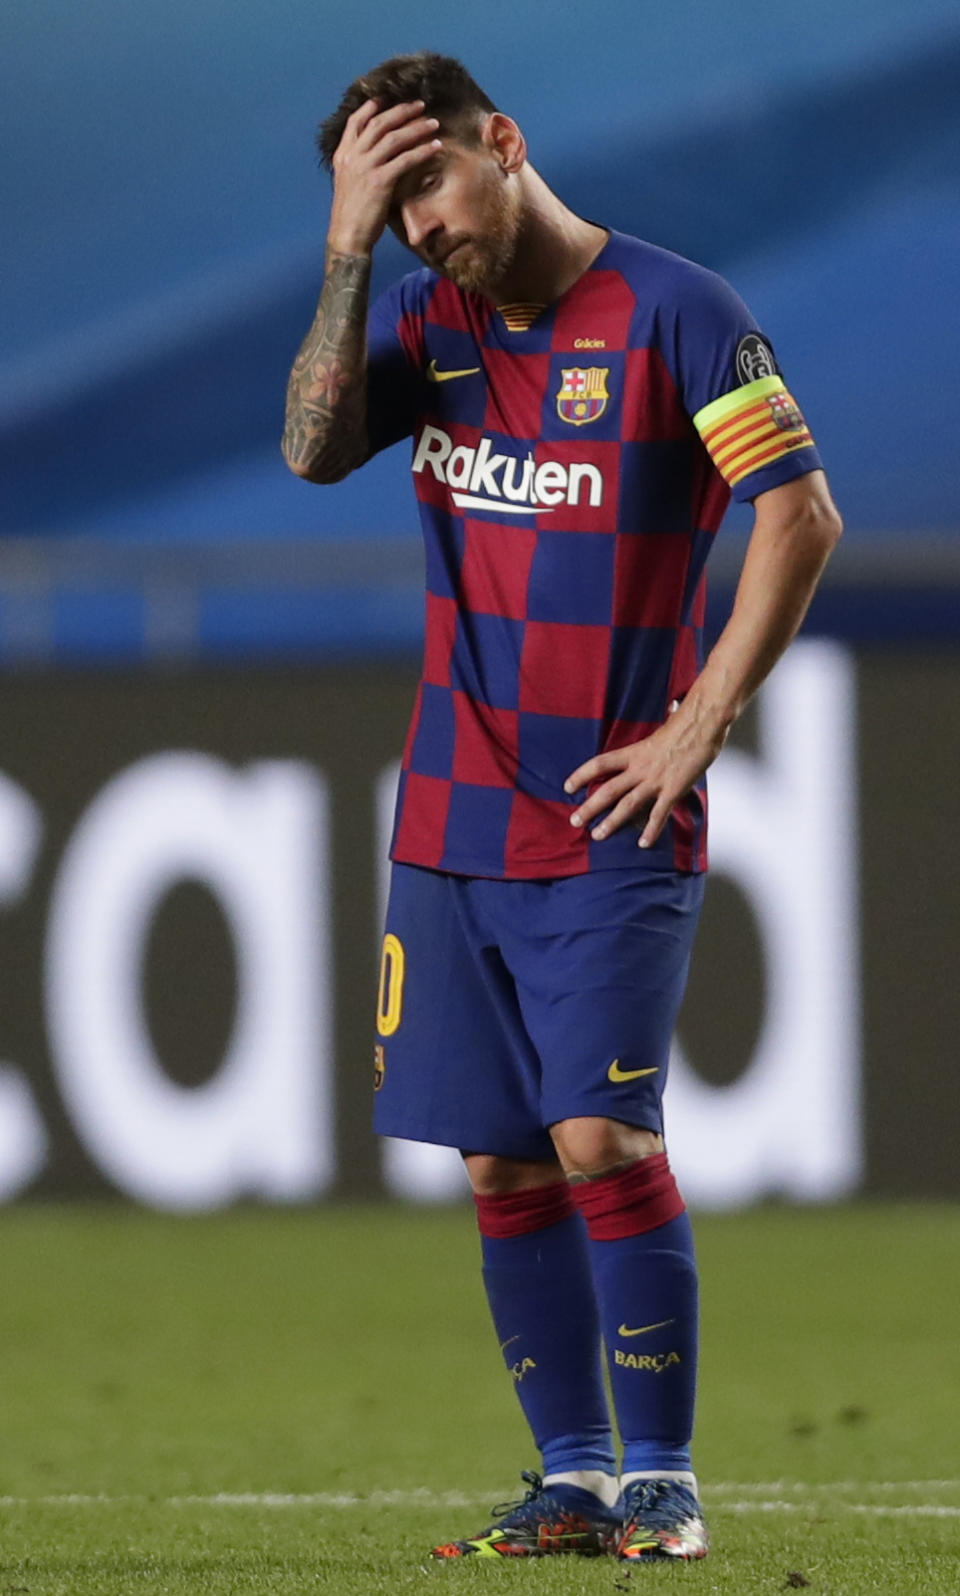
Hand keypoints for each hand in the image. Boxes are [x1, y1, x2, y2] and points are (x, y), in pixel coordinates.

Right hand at [328, 99, 440, 256]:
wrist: (348, 237)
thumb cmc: (352, 214)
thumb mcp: (348, 183)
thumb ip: (357, 165)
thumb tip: (373, 156)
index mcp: (343, 155)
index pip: (355, 122)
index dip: (371, 107)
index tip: (386, 97)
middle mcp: (353, 157)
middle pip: (379, 123)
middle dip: (401, 111)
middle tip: (420, 105)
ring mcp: (366, 167)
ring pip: (394, 138)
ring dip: (416, 127)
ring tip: (433, 123)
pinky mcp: (380, 181)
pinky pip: (405, 159)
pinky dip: (422, 150)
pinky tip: (435, 146)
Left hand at [564, 701, 727, 848]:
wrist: (703, 724)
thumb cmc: (685, 723)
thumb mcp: (661, 728)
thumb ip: (656, 733)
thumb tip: (668, 711)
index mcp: (634, 752)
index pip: (600, 764)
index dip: (581, 775)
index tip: (567, 786)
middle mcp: (640, 768)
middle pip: (607, 790)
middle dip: (589, 808)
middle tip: (575, 821)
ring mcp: (656, 780)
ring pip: (627, 806)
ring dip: (611, 822)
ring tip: (597, 835)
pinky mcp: (674, 790)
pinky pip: (659, 814)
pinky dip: (651, 831)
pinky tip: (643, 844)